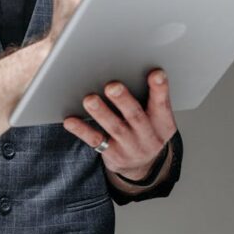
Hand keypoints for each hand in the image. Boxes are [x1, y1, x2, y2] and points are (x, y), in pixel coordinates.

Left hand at [62, 69, 176, 181]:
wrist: (140, 165)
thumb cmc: (145, 130)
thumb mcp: (156, 118)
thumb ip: (149, 97)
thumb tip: (130, 67)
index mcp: (162, 123)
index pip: (162, 104)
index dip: (160, 89)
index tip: (156, 73)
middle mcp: (148, 136)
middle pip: (135, 116)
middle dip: (123, 100)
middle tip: (112, 86)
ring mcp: (130, 147)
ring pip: (114, 128)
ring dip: (101, 112)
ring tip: (90, 99)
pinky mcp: (112, 154)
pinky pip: (95, 141)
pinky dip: (82, 130)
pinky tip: (70, 121)